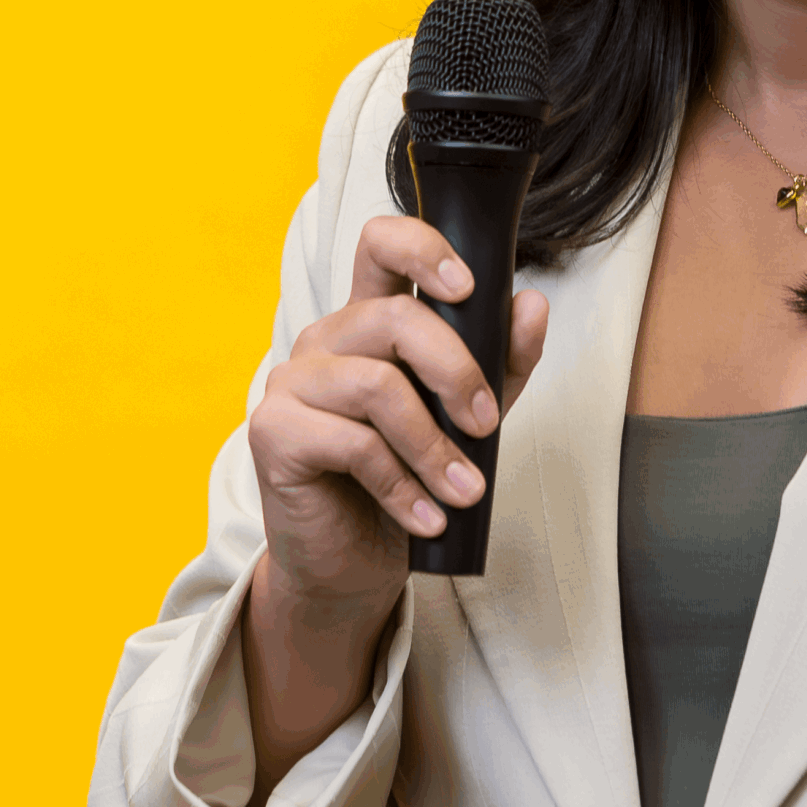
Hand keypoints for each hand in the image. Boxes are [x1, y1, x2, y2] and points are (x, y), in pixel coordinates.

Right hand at [246, 214, 549, 618]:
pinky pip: (354, 444)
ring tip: (463, 490)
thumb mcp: (469, 416)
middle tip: (485, 426)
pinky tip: (425, 516)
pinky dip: (403, 486)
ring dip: (434, 446)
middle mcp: (326, 340)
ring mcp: (292, 382)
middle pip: (395, 318)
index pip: (381, 245)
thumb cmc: (405, 478)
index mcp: (369, 321)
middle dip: (456, 372)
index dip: (422, 249)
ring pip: (378, 386)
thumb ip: (502, 361)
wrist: (350, 561)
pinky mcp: (274, 433)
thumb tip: (532, 306)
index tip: (467, 286)